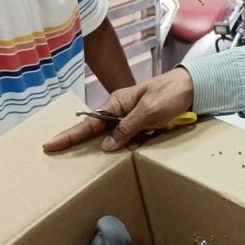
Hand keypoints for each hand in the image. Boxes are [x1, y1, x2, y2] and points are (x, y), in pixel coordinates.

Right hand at [42, 68, 193, 152]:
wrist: (194, 88)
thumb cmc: (170, 94)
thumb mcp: (148, 112)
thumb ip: (127, 128)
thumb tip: (105, 145)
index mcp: (116, 104)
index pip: (88, 123)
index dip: (69, 136)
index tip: (50, 144)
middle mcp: (121, 111)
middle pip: (99, 132)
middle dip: (89, 145)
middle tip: (68, 156)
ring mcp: (132, 118)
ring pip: (118, 138)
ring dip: (121, 145)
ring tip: (125, 145)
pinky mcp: (145, 125)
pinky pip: (133, 139)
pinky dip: (135, 144)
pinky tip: (140, 145)